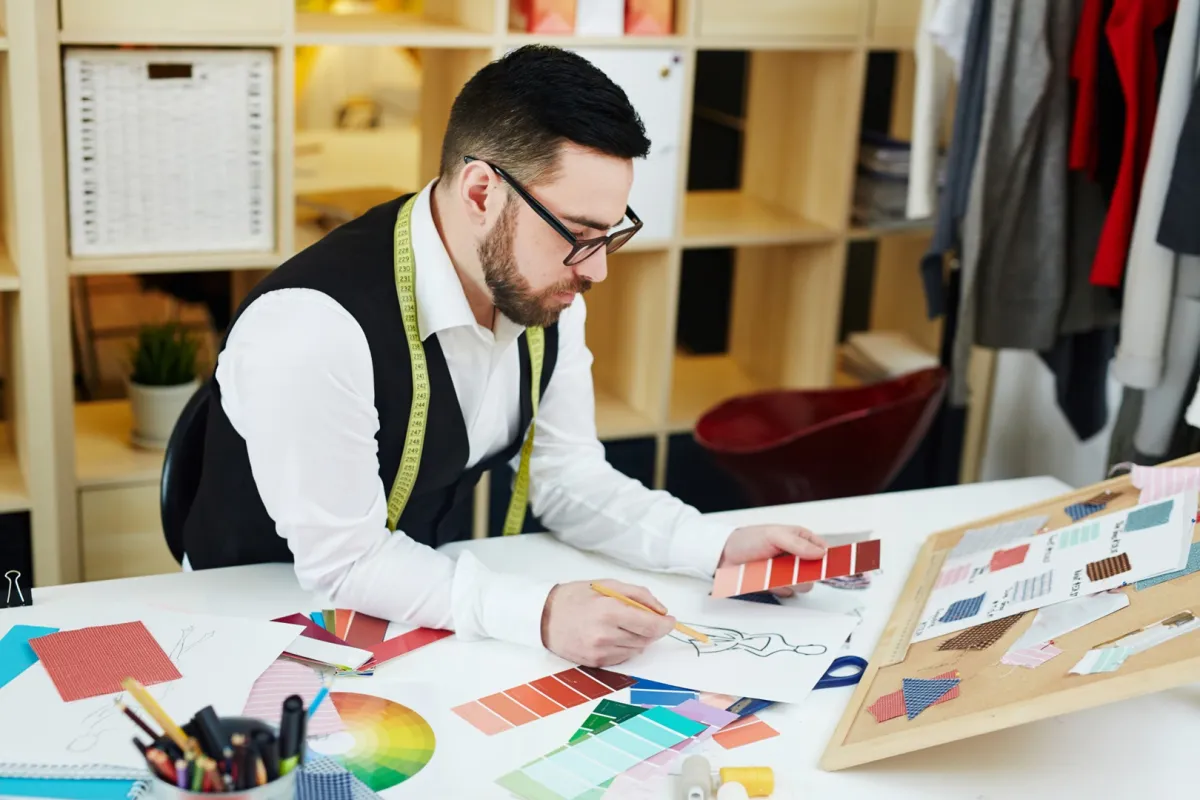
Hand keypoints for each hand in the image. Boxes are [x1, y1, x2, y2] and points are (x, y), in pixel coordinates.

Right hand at [540, 580, 675, 666]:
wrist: (545, 617)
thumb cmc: (576, 597)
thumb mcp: (607, 584)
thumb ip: (638, 595)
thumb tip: (661, 610)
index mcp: (610, 611)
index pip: (651, 625)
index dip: (666, 624)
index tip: (670, 620)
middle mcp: (606, 635)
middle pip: (647, 639)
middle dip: (652, 629)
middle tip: (646, 618)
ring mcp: (600, 651)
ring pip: (637, 649)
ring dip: (639, 637)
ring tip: (623, 624)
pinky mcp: (596, 662)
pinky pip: (624, 656)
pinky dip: (626, 646)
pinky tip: (613, 635)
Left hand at [718, 525, 826, 596]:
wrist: (724, 556)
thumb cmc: (747, 539)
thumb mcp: (773, 535)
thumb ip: (798, 544)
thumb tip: (821, 553)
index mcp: (801, 540)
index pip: (824, 551)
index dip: (830, 559)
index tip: (831, 566)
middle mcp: (798, 557)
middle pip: (816, 573)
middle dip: (803, 572)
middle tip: (789, 567)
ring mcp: (788, 573)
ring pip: (803, 585)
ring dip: (788, 580)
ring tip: (771, 571)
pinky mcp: (778, 585)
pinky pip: (787, 592)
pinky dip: (777, 588)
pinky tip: (766, 579)